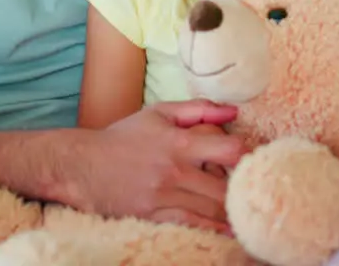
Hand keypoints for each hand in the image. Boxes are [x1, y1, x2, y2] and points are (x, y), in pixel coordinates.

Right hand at [64, 99, 246, 233]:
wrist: (81, 165)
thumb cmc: (124, 136)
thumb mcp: (160, 113)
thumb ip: (199, 110)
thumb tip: (235, 111)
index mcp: (180, 143)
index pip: (230, 151)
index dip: (248, 156)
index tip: (256, 159)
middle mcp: (175, 171)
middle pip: (225, 188)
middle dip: (244, 189)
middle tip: (256, 189)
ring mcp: (164, 196)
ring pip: (211, 210)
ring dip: (232, 211)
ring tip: (247, 209)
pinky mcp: (153, 215)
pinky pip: (190, 224)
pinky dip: (212, 228)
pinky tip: (228, 230)